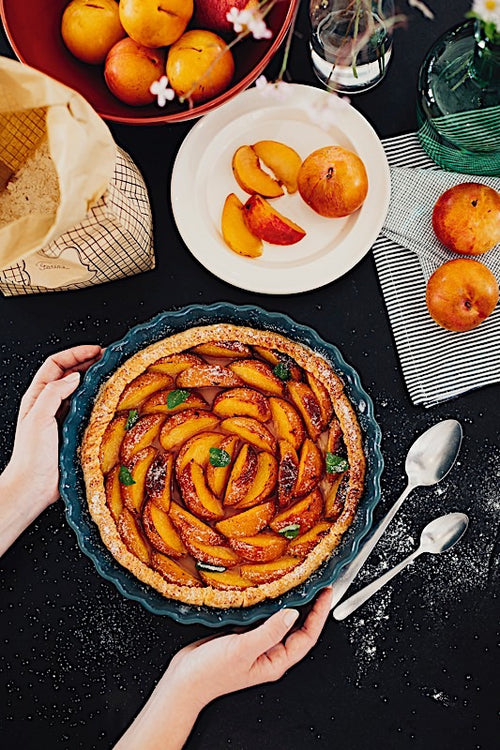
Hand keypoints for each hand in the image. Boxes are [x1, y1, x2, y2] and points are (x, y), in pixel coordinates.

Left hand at [0, 345, 101, 554]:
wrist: (34, 487)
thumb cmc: (31, 455)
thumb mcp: (38, 417)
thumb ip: (54, 393)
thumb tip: (75, 377)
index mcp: (38, 396)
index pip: (56, 364)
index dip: (75, 354)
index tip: (95, 350)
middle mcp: (51, 404)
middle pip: (71, 374)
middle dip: (90, 363)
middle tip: (110, 359)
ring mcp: (64, 418)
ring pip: (83, 392)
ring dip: (97, 382)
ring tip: (114, 376)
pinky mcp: (76, 432)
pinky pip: (91, 412)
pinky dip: (102, 403)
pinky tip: (113, 402)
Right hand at [167, 586, 333, 708]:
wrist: (183, 681)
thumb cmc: (210, 674)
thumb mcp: (244, 650)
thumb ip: (270, 631)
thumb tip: (293, 613)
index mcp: (276, 661)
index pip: (308, 636)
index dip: (320, 615)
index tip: (326, 593)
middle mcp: (269, 652)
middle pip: (298, 628)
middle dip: (310, 607)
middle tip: (317, 583)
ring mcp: (256, 644)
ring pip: (281, 621)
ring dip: (290, 603)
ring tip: (299, 583)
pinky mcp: (242, 635)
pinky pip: (262, 618)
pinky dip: (269, 604)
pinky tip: (268, 591)